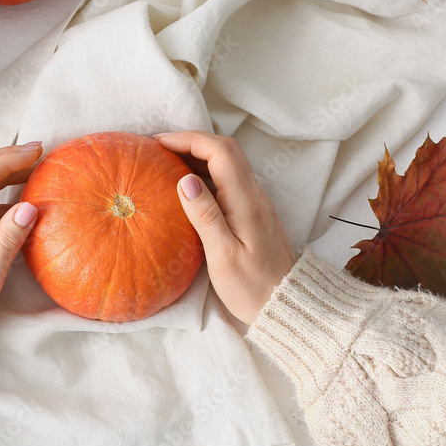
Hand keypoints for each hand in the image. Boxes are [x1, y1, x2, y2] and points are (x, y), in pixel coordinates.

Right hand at [156, 132, 296, 324]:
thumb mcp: (223, 257)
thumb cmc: (252, 288)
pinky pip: (228, 178)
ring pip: (229, 162)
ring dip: (198, 153)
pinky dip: (205, 170)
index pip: (220, 152)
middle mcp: (254, 194)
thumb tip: (185, 180)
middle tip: (158, 147)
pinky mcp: (252, 212)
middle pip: (226, 149)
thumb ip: (205, 216)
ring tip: (167, 160)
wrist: (286, 306)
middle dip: (192, 140)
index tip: (158, 143)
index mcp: (246, 201)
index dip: (189, 139)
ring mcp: (255, 202)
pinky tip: (187, 182)